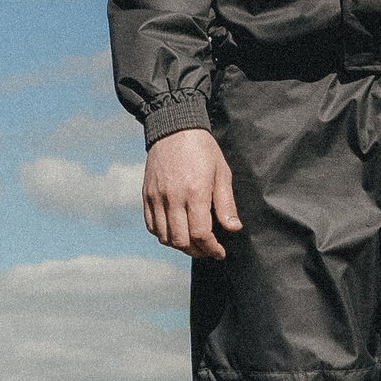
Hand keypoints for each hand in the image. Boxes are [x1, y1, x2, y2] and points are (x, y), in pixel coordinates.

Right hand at [143, 128, 241, 259]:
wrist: (174, 127)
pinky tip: (175, 231)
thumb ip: (226, 203)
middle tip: (208, 249)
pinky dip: (163, 234)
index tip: (219, 252)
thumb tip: (233, 228)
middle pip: (181, 241)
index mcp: (195, 192)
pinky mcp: (146, 195)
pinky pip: (151, 225)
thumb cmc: (203, 149)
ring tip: (193, 243)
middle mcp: (173, 197)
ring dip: (179, 246)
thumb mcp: (222, 173)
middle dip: (197, 251)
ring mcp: (157, 197)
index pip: (200, 234)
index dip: (211, 249)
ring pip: (164, 237)